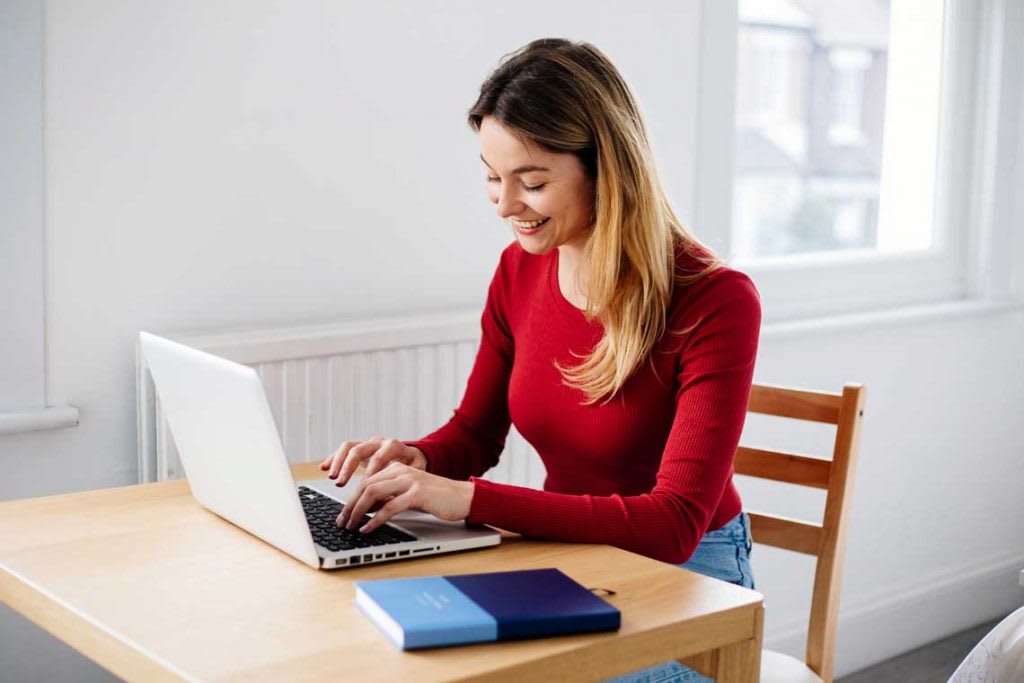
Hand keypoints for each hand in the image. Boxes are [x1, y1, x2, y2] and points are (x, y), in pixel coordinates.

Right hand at [319, 437, 427, 486]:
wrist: (412, 456)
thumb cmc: (413, 467)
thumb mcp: (414, 474)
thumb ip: (401, 485)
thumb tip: (386, 502)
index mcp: (394, 447)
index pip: (379, 457)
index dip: (370, 472)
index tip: (364, 487)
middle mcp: (379, 442)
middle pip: (359, 449)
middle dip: (348, 467)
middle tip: (340, 483)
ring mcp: (368, 444)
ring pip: (348, 447)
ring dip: (338, 462)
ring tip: (331, 477)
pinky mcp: (359, 448)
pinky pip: (343, 449)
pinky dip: (333, 458)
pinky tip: (324, 467)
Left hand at [337, 462, 473, 533]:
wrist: (463, 497)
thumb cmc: (436, 499)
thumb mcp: (408, 495)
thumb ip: (389, 497)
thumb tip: (366, 510)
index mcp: (397, 468)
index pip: (366, 481)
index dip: (351, 498)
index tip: (343, 515)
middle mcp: (401, 471)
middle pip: (365, 486)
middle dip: (350, 506)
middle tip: (341, 522)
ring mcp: (409, 481)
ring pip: (373, 493)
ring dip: (358, 511)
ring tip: (350, 526)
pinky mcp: (417, 493)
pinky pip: (389, 507)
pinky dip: (375, 519)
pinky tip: (368, 528)